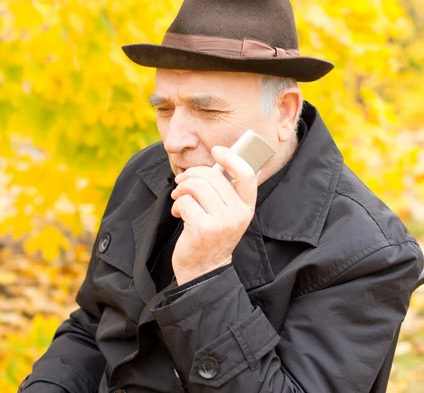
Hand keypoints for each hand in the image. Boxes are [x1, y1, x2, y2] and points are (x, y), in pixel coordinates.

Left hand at [170, 146, 258, 284]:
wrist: (204, 271)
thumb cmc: (213, 238)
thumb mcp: (228, 215)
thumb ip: (228, 192)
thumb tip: (227, 160)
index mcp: (247, 208)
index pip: (246, 174)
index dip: (231, 158)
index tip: (216, 151)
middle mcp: (238, 214)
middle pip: (213, 176)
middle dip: (192, 175)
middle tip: (182, 182)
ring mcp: (221, 222)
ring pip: (197, 186)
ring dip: (182, 188)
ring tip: (178, 197)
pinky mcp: (203, 229)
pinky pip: (185, 202)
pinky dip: (176, 204)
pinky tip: (177, 214)